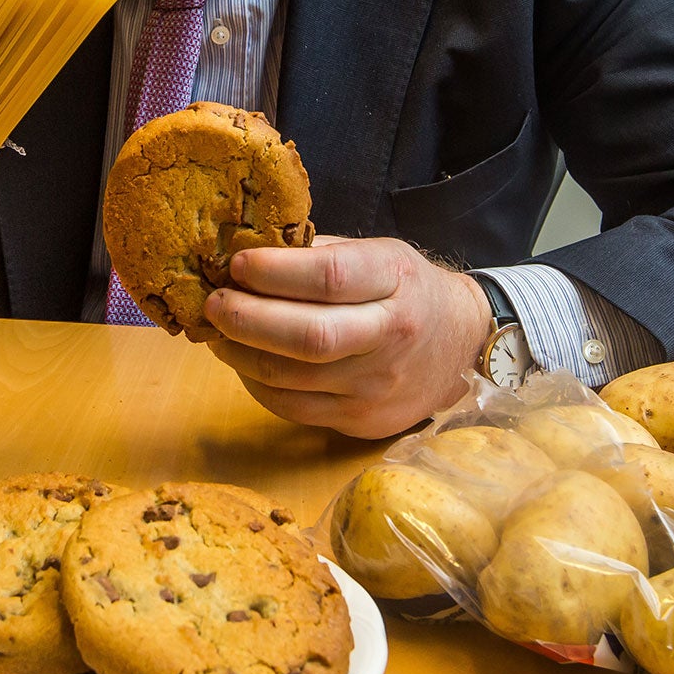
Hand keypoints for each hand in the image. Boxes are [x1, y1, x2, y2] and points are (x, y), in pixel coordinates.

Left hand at [201, 236, 492, 439]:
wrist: (460, 345)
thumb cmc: (405, 290)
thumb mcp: (377, 254)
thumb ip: (319, 254)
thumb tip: (246, 253)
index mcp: (395, 281)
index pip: (330, 277)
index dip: (275, 272)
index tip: (237, 263)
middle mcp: (392, 335)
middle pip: (308, 336)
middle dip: (247, 319)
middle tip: (213, 303)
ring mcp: (377, 385)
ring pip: (291, 378)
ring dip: (240, 354)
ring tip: (217, 331)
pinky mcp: (362, 420)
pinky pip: (293, 408)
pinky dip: (256, 384)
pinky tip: (243, 361)